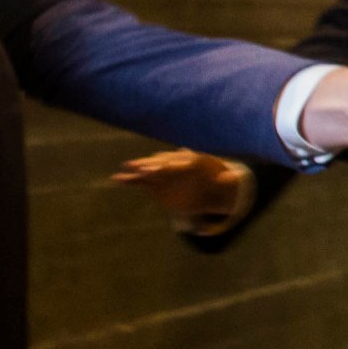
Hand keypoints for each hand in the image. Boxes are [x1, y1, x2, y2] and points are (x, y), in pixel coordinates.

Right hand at [111, 150, 246, 220]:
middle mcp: (175, 164)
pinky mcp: (155, 184)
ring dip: (136, 171)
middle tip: (140, 168)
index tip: (162, 167)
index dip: (171, 164)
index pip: (179, 161)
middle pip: (161, 163)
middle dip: (151, 165)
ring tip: (124, 171)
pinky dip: (130, 180)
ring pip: (148, 171)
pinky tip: (117, 179)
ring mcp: (163, 173)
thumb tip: (230, 177)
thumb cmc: (216, 182)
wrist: (206, 188)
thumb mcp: (223, 182)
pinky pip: (140, 181)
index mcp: (190, 160)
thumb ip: (225, 180)